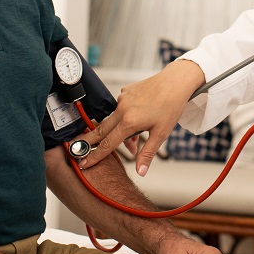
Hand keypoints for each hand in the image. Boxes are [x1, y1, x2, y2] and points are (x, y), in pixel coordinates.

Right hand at [82, 60, 204, 175]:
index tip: (83, 163)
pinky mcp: (125, 91)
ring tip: (134, 140)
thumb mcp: (161, 133)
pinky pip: (120, 107)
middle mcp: (122, 109)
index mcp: (129, 121)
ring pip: (113, 119)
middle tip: (78, 151)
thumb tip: (140, 171)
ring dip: (118, 131)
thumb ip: (147, 153)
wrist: (176, 82)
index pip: (107, 143)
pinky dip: (125, 117)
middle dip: (89, 142)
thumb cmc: (171, 106)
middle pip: (101, 130)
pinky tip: (139, 117)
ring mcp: (122, 98)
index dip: (95, 155)